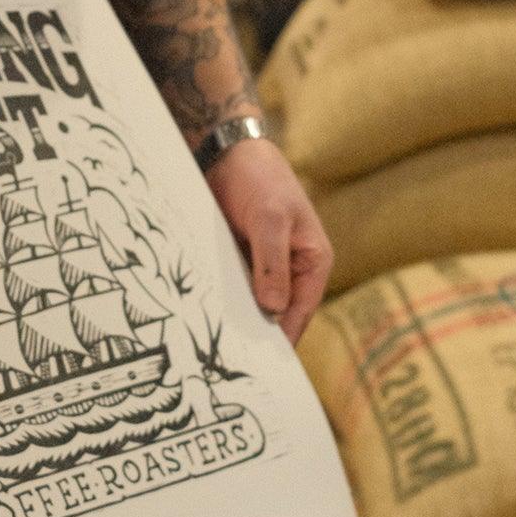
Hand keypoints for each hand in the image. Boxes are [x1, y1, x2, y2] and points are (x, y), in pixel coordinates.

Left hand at [205, 136, 332, 344]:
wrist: (229, 150)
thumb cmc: (261, 178)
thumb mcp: (270, 218)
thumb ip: (272, 264)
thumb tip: (273, 311)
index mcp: (313, 260)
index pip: (301, 310)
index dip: (284, 338)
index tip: (265, 366)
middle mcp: (292, 267)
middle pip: (277, 312)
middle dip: (257, 334)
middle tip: (232, 364)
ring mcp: (264, 264)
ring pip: (252, 302)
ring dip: (237, 319)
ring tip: (214, 349)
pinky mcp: (240, 258)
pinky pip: (233, 287)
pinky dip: (222, 300)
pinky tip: (202, 317)